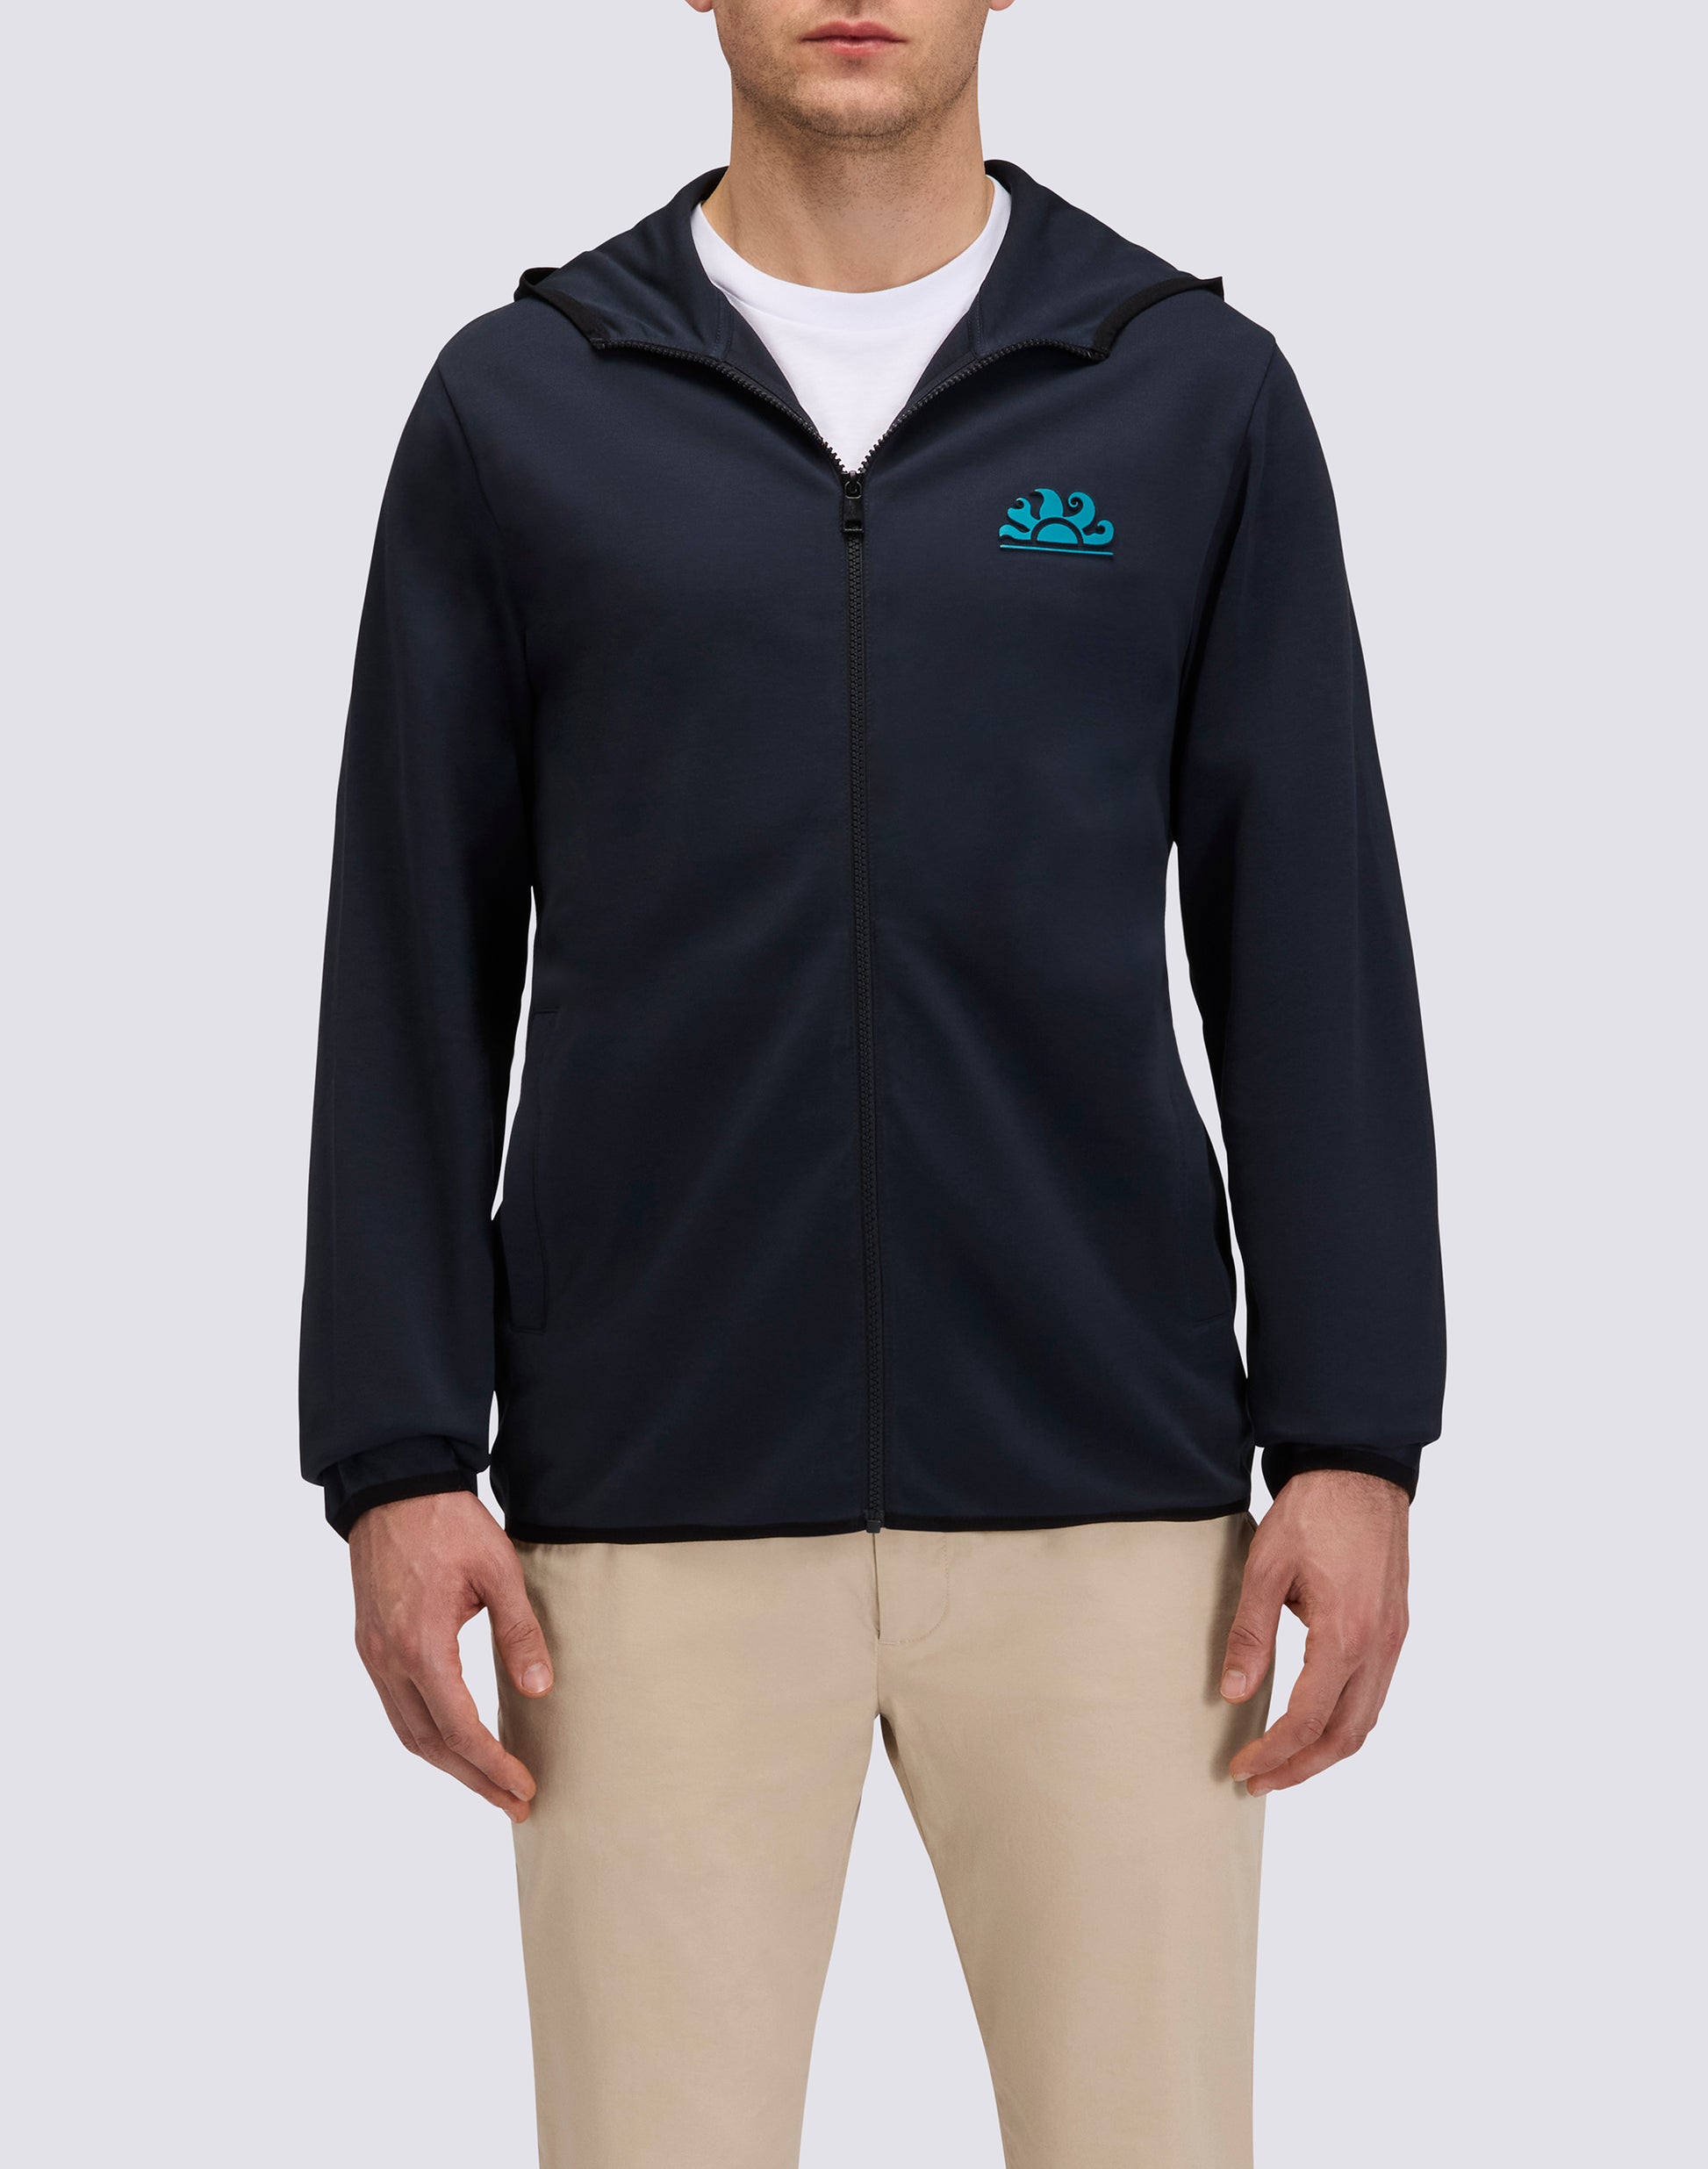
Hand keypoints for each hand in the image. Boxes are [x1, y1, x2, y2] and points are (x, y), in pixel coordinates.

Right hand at [350, 1490, 552, 1821]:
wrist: (393, 1487)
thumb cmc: (448, 1523)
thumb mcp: (499, 1570)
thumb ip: (519, 1631)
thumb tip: (539, 1689)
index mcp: (421, 1646)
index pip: (458, 1729)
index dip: (492, 1765)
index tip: (524, 1787)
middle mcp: (389, 1660)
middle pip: (430, 1744)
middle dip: (474, 1780)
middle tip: (515, 1803)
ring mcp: (374, 1655)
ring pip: (408, 1732)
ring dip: (448, 1764)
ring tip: (490, 1784)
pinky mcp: (370, 1644)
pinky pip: (396, 1708)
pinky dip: (427, 1735)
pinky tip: (454, 1741)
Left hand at [1220, 1468, 1409, 1795]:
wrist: (1360, 1470)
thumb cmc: (1313, 1512)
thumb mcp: (1265, 1567)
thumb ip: (1249, 1634)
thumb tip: (1234, 1692)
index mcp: (1344, 1635)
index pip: (1307, 1719)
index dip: (1273, 1752)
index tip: (1242, 1768)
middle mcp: (1378, 1646)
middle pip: (1346, 1736)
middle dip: (1301, 1768)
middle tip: (1259, 1781)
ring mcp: (1393, 1639)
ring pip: (1366, 1719)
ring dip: (1326, 1750)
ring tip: (1283, 1762)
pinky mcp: (1395, 1628)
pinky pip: (1375, 1693)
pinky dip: (1346, 1720)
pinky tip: (1316, 1720)